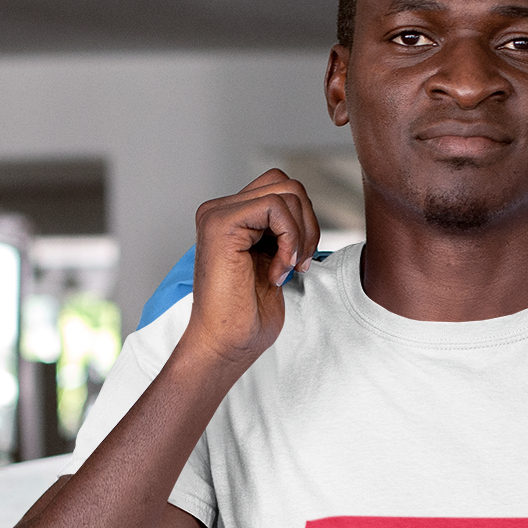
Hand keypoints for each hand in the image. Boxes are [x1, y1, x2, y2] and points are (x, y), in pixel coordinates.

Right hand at [184, 169, 320, 370]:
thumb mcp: (275, 261)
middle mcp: (221, 209)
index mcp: (232, 217)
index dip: (303, 222)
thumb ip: (283, 231)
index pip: (282, 188)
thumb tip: (307, 209)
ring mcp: (218, 213)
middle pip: (288, 184)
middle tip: (300, 264)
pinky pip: (277, 207)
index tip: (300, 261)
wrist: (226, 343)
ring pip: (287, 192)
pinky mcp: (221, 223)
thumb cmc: (249, 315)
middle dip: (309, 224)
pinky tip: (278, 271)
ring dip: (302, 235)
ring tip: (288, 269)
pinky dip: (290, 240)